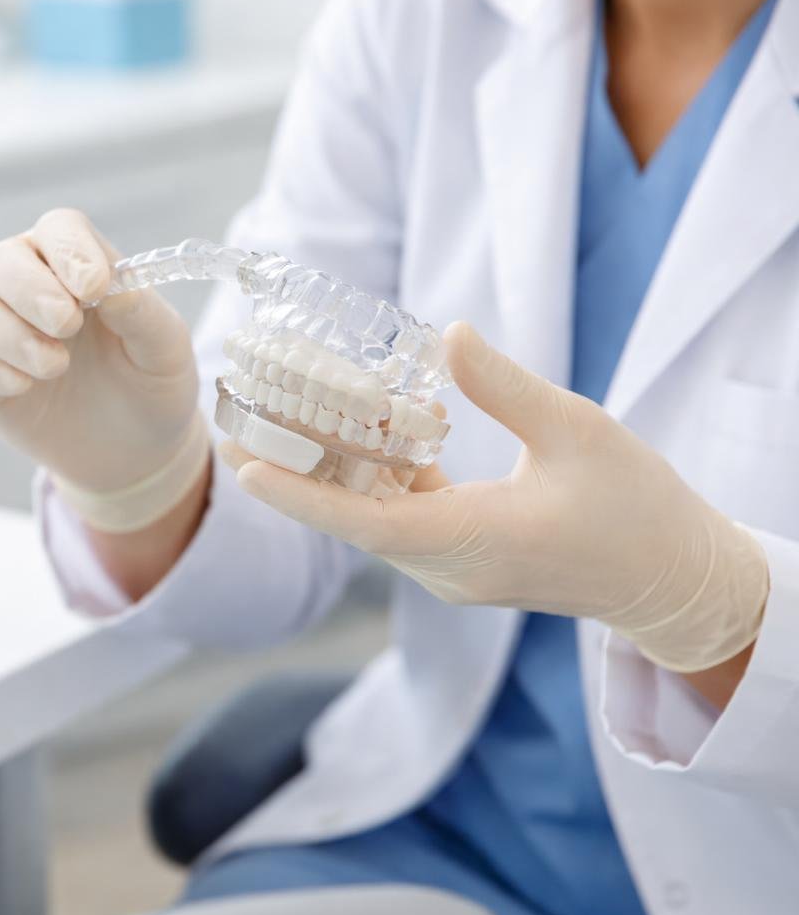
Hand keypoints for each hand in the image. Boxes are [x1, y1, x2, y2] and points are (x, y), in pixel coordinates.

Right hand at [0, 209, 207, 532]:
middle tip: (67, 326)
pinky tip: (24, 387)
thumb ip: (142, 313)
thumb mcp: (164, 350)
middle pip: (4, 258)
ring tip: (57, 368)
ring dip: (14, 337)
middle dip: (32, 290)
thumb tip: (110, 287)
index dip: (69, 251)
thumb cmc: (148, 385)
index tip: (94, 288)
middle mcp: (27, 283)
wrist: (130, 451)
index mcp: (77, 264)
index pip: (59, 230)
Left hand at [224, 322, 769, 673]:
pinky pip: (404, 517)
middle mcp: (447, 567)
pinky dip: (382, 476)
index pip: (364, 524)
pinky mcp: (462, 559)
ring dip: (335, 471)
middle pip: (352, 517)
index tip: (244, 469)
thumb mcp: (578, 430)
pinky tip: (374, 427)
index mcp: (472, 541)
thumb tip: (450, 334)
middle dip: (295, 471)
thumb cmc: (638, 509)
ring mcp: (451, 570)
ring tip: (285, 415)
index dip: (299, 495)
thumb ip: (505, 386)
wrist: (676, 581)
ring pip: (373, 516)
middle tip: (238, 421)